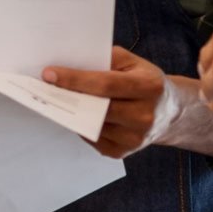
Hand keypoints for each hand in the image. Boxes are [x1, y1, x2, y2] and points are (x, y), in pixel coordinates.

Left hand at [44, 46, 168, 158]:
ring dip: (71, 113)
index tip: (49, 74)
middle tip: (43, 87)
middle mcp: (145, 116)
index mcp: (149, 87)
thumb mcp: (133, 62)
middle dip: (68, 96)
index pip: (105, 84)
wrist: (169, 112)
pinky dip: (81, 126)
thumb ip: (107, 59)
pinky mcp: (123, 152)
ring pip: (92, 125)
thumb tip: (73, 63)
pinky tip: (75, 114)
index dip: (75, 79)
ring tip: (54, 98)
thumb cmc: (145, 82)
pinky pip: (93, 139)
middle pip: (97, 108)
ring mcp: (135, 138)